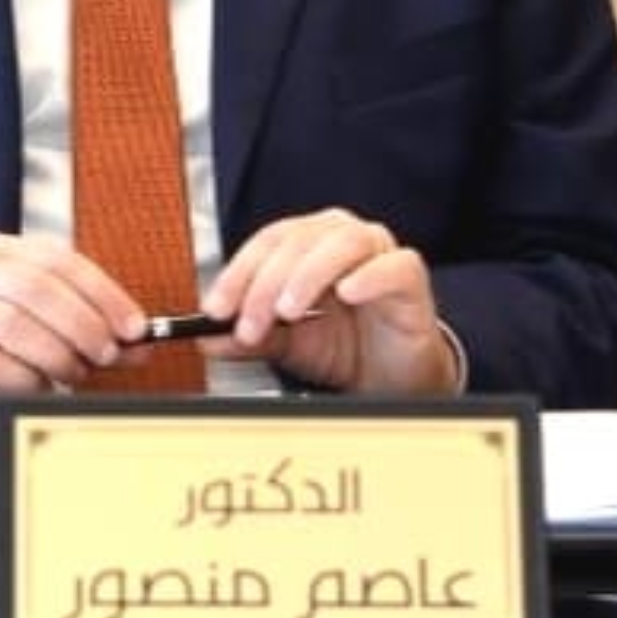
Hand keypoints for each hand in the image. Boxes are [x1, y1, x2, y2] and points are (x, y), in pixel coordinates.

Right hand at [0, 231, 158, 392]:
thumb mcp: (30, 314)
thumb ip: (82, 323)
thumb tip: (137, 343)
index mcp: (0, 249)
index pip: (60, 260)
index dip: (103, 294)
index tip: (134, 328)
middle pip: (36, 288)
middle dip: (81, 324)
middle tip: (107, 356)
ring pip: (10, 322)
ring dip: (54, 353)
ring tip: (74, 374)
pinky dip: (22, 377)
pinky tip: (38, 388)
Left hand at [203, 208, 459, 395]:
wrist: (390, 379)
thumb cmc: (344, 348)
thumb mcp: (286, 344)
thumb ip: (249, 336)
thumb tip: (208, 336)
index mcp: (308, 244)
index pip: (267, 242)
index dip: (238, 273)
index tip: (216, 308)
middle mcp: (341, 239)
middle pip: (298, 241)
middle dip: (266, 284)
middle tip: (249, 324)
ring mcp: (378, 253)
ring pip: (341, 243)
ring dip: (307, 275)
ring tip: (288, 311)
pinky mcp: (409, 277)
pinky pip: (391, 266)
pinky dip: (368, 276)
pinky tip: (347, 293)